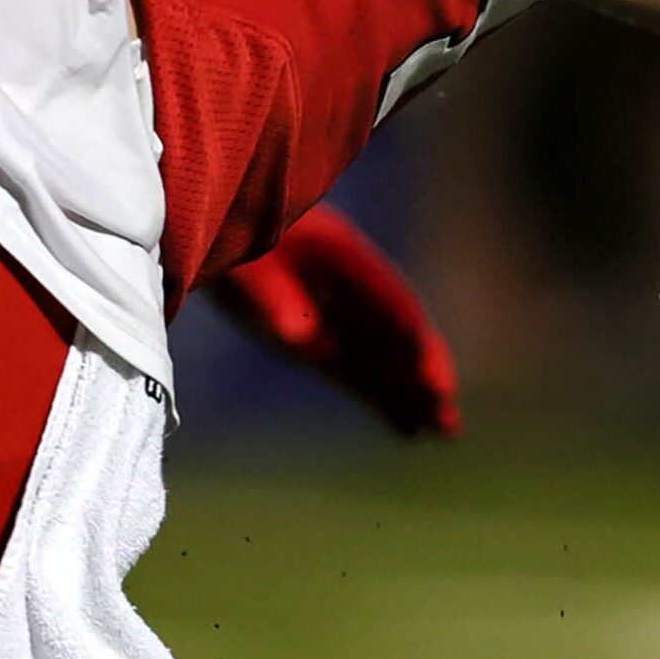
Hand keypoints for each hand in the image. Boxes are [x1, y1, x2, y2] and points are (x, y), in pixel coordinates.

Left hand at [206, 206, 461, 437]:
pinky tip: (408, 427)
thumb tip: (305, 343)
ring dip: (413, 394)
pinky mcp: (316, 344)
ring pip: (384, 361)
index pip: (384, 294)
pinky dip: (384, 399)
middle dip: (423, 368)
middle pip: (396, 333)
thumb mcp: (247, 262)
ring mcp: (335, 316)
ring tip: (447, 430)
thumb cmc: (230, 236)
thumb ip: (275, 299)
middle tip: (446, 405)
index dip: (405, 325)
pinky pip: (359, 375)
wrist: (212, 228)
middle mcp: (348, 290)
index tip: (424, 357)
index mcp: (339, 254)